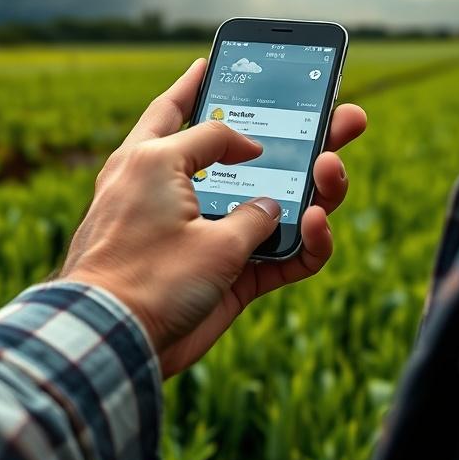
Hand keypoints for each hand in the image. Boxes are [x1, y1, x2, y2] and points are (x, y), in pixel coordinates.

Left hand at [60, 57, 366, 377]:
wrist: (116, 344)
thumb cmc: (147, 274)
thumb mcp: (202, 225)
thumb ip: (251, 209)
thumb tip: (274, 204)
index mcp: (156, 162)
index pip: (200, 118)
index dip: (238, 116)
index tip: (258, 124)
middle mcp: (180, 194)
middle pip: (247, 154)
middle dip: (299, 135)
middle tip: (342, 115)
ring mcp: (205, 238)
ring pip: (269, 204)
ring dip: (310, 188)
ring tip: (332, 167)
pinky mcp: (225, 279)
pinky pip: (276, 257)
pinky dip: (301, 244)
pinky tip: (314, 227)